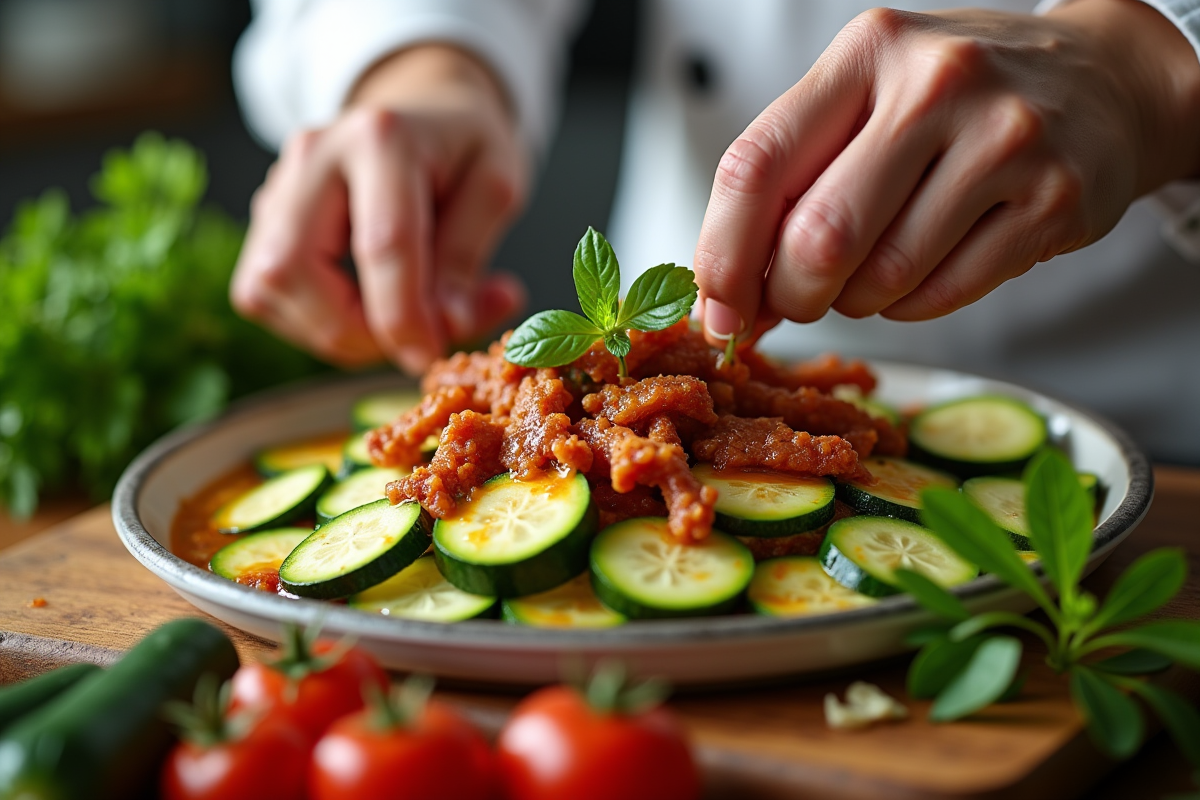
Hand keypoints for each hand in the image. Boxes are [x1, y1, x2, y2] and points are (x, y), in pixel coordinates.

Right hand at [231, 45, 528, 372]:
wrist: (425, 111)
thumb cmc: (463, 149)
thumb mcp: (495, 186)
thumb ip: (468, 256)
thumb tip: (447, 325)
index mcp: (380, 137)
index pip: (381, 244)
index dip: (405, 317)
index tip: (430, 356)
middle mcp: (312, 155)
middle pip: (293, 268)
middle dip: (351, 331)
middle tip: (409, 342)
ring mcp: (276, 186)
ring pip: (267, 290)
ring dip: (334, 332)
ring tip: (396, 320)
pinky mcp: (261, 221)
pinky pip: (265, 295)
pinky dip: (315, 323)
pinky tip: (364, 308)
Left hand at [695, 0, 1199, 345]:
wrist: (1100, 80)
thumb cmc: (956, 101)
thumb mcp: (869, 98)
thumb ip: (793, 178)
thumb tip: (729, 293)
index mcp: (866, 54)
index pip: (756, 165)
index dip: (722, 255)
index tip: (717, 309)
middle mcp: (936, 84)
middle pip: (819, 237)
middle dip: (792, 296)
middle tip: (797, 302)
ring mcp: (1003, 141)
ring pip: (882, 277)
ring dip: (856, 303)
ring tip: (871, 274)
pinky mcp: (1054, 200)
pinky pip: (944, 295)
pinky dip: (912, 307)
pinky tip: (922, 274)